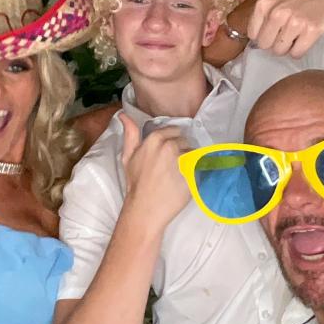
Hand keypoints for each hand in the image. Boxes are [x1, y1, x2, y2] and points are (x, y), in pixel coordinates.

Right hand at [120, 114, 188, 228]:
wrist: (146, 208)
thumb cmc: (136, 183)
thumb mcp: (128, 156)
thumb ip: (130, 133)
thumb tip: (124, 115)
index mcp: (155, 139)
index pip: (174, 131)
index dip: (171, 141)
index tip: (167, 154)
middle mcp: (170, 146)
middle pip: (184, 141)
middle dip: (180, 151)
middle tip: (170, 167)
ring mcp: (183, 159)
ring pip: (193, 153)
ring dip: (189, 161)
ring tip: (177, 175)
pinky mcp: (194, 172)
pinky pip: (199, 166)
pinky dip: (195, 172)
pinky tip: (185, 180)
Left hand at [218, 0, 323, 57]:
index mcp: (263, 3)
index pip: (253, 36)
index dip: (265, 33)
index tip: (276, 24)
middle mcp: (277, 12)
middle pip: (266, 46)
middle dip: (276, 41)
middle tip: (288, 28)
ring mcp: (295, 22)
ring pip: (281, 51)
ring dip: (288, 46)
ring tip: (297, 31)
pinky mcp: (312, 30)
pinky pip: (297, 53)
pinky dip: (301, 49)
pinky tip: (306, 35)